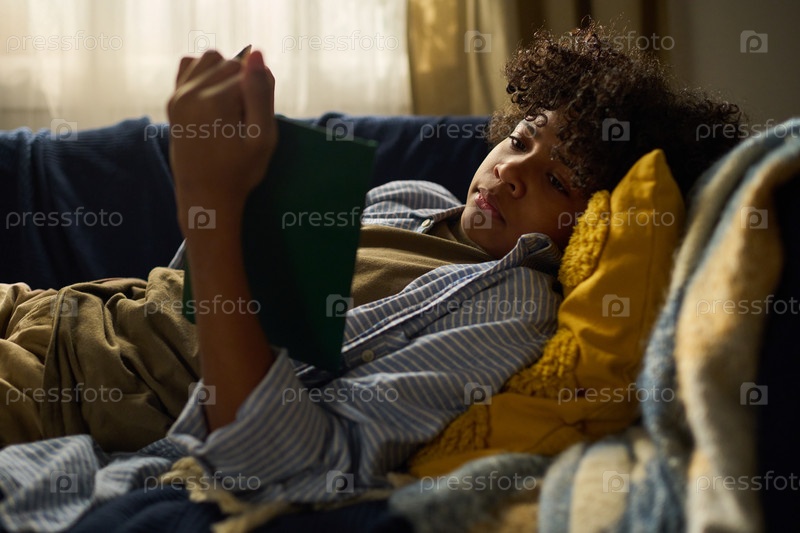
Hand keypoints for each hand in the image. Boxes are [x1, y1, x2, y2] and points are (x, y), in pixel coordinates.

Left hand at [168, 49, 276, 230]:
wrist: (205, 196)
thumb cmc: (240, 171)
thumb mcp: (262, 137)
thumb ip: (262, 93)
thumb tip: (256, 53)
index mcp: (214, 101)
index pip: (249, 72)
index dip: (260, 95)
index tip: (255, 123)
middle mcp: (191, 91)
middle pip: (231, 63)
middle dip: (243, 85)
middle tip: (244, 120)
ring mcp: (178, 94)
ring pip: (211, 59)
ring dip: (226, 74)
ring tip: (232, 105)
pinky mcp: (173, 99)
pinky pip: (189, 65)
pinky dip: (206, 72)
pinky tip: (215, 96)